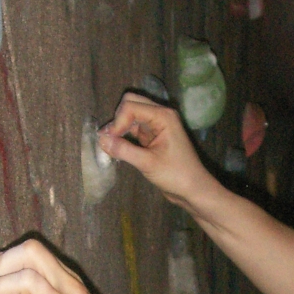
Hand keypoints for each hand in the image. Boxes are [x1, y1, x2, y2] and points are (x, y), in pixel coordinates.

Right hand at [98, 92, 216, 212]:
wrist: (193, 189)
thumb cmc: (176, 175)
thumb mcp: (147, 163)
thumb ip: (123, 150)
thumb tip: (101, 139)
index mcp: (163, 116)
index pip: (131, 106)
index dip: (117, 122)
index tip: (109, 141)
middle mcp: (160, 115)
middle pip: (130, 103)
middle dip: (117, 120)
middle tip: (109, 139)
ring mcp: (157, 124)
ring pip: (131, 115)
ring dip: (119, 127)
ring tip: (110, 145)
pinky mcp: (153, 135)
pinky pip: (134, 127)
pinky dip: (124, 135)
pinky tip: (118, 148)